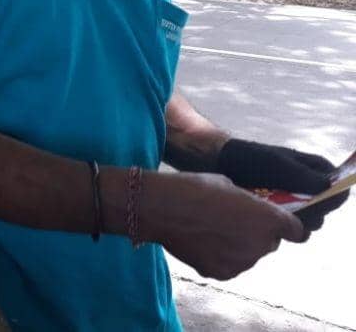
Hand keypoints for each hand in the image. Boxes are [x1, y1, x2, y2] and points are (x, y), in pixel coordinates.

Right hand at [141, 171, 306, 281]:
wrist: (161, 208)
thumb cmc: (193, 188)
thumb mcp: (227, 185)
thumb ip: (246, 202)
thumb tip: (248, 209)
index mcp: (268, 218)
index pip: (297, 231)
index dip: (288, 227)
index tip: (278, 224)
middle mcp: (261, 244)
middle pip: (269, 243)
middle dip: (257, 234)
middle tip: (234, 222)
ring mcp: (242, 262)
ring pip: (248, 255)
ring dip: (238, 246)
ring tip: (212, 230)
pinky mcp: (221, 273)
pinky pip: (229, 265)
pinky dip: (220, 256)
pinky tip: (201, 241)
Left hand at [216, 139, 348, 230]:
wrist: (219, 164)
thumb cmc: (250, 159)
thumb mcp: (277, 164)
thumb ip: (304, 176)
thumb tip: (331, 187)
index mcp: (313, 168)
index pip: (337, 184)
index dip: (334, 195)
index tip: (322, 201)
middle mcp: (307, 186)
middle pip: (324, 207)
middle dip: (314, 212)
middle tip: (296, 211)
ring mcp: (294, 201)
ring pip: (309, 221)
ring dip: (298, 223)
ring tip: (279, 217)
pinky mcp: (279, 214)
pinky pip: (290, 227)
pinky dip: (284, 229)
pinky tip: (270, 225)